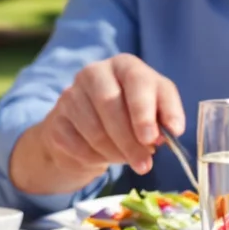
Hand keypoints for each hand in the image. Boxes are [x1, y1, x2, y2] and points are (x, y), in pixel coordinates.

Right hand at [10, 54, 186, 194]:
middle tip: (144, 165)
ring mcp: (70, 95)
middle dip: (130, 140)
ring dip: (115, 153)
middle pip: (110, 104)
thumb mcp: (153, 110)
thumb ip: (164, 116)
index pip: (136, 80)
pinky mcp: (56, 121)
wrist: (87, 131)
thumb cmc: (129, 117)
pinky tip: (104, 157)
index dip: (144, 111)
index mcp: (124, 65)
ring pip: (94, 129)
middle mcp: (94, 73)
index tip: (153, 139)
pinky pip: (77, 145)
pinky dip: (95, 158)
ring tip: (128, 160)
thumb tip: (172, 130)